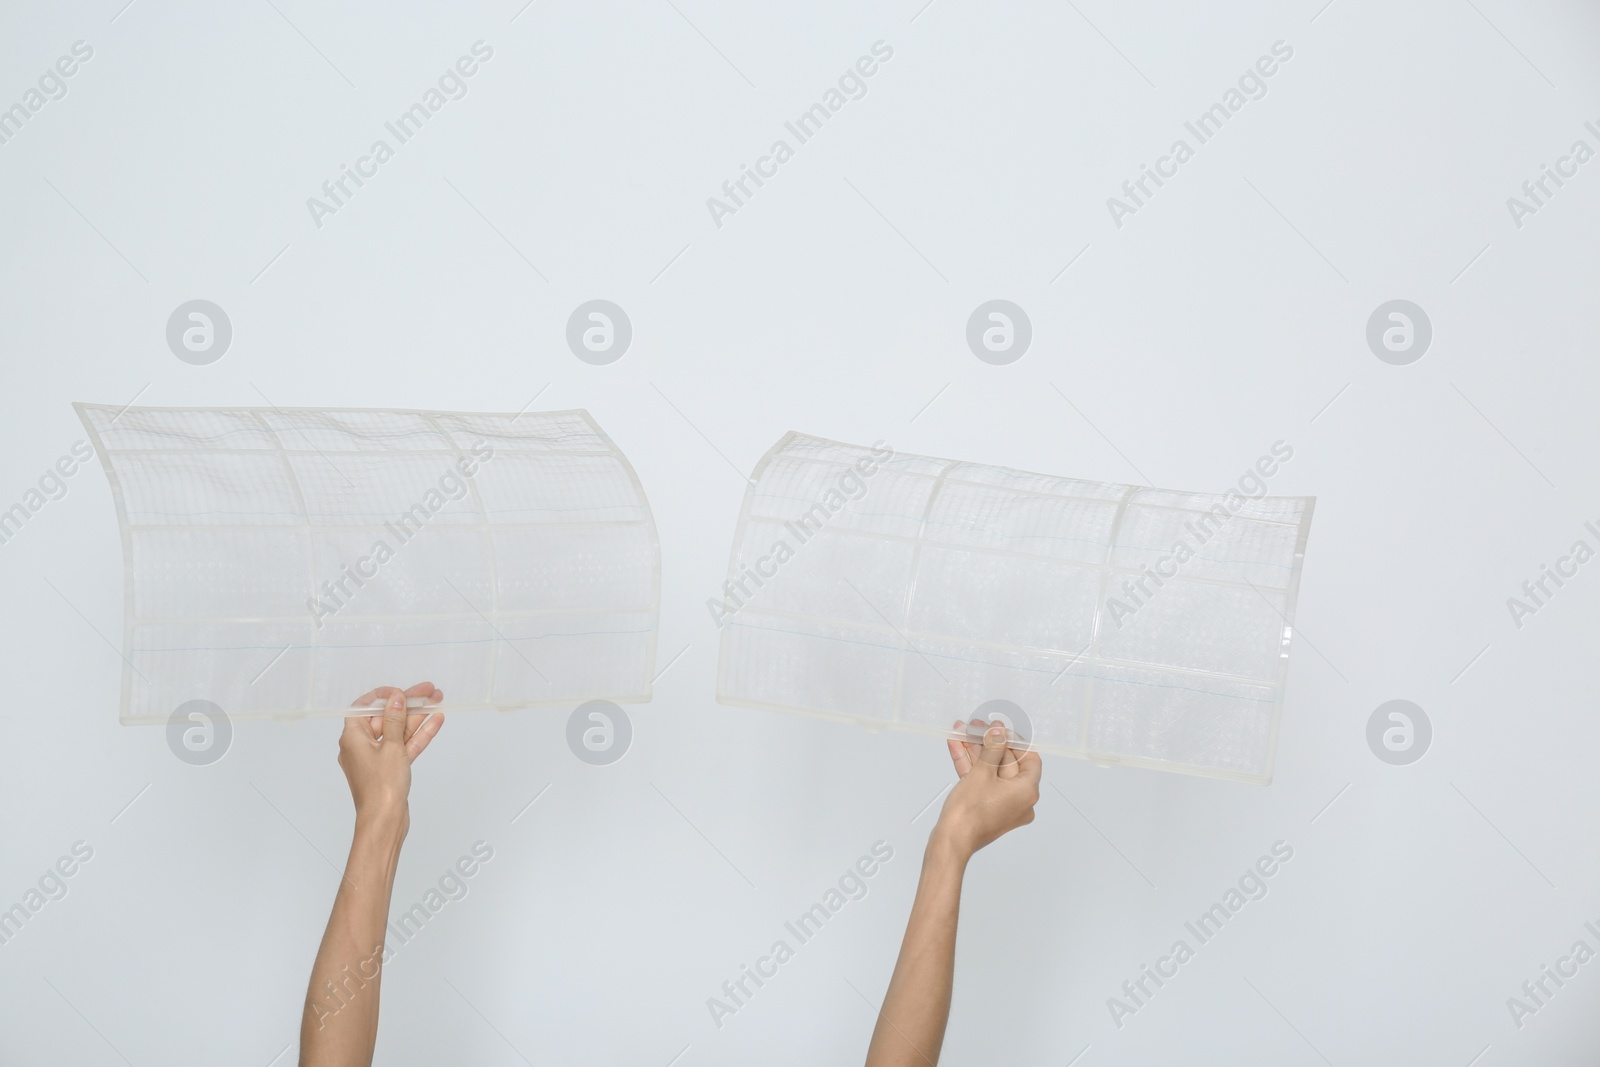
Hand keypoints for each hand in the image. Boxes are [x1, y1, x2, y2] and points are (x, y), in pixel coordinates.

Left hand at [339, 682, 443, 834]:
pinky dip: (418, 735)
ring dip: (418, 717)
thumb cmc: (381, 787)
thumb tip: (395, 698)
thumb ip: (394, 719)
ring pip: (398, 731)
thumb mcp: (391, 746)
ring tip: (438, 701)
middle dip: (408, 704)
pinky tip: (435, 721)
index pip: (364, 707)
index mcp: (352, 737)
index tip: (402, 690)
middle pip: (385, 717)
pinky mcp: (390, 768)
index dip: (384, 696)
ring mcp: (377, 758)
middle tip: (429, 691)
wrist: (385, 821)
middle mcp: (361, 746)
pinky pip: (404, 746)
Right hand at [931, 719, 1041, 861]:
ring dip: (976, 751)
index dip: (1015, 741)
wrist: (951, 841)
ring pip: (991, 771)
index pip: (1029, 759)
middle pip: (1006, 763)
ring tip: (962, 732)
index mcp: (1027, 792)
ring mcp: (1003, 805)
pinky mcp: (987, 808)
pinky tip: (957, 747)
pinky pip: (982, 782)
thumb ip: (993, 747)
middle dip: (988, 743)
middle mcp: (1020, 800)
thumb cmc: (970, 812)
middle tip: (976, 727)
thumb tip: (999, 730)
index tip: (1000, 729)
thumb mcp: (982, 772)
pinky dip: (971, 766)